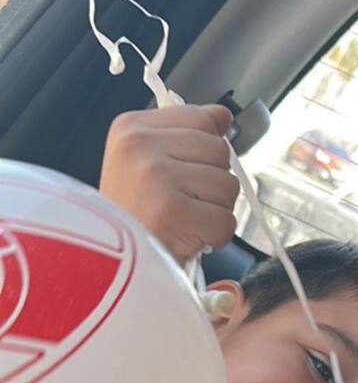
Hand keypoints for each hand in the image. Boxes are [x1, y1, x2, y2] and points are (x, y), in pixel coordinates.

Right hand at [99, 104, 237, 263]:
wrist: (103, 266)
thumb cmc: (130, 217)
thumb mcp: (144, 162)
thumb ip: (185, 135)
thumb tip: (223, 116)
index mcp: (131, 128)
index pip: (202, 118)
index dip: (206, 151)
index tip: (184, 172)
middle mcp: (140, 145)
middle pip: (220, 151)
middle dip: (212, 184)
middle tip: (181, 203)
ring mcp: (155, 176)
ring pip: (228, 185)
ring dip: (215, 211)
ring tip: (182, 221)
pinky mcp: (171, 211)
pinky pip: (225, 220)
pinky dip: (215, 237)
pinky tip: (187, 238)